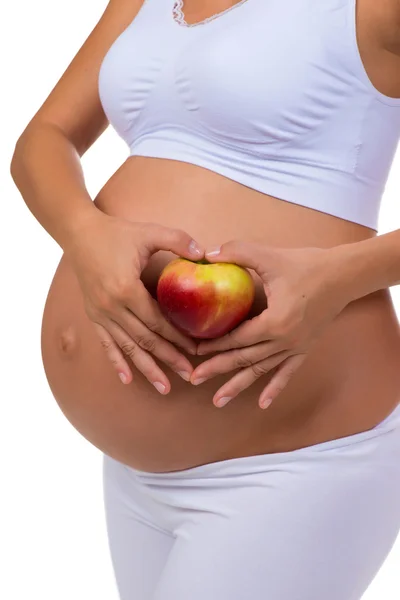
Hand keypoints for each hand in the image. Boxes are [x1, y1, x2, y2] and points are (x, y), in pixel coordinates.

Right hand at [65, 212, 203, 392]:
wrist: (80, 234)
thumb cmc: (116, 233)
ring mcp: (100, 314)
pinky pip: (106, 344)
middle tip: (190, 376)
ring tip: (165, 388)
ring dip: (147, 369)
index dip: (178, 337)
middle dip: (169, 359)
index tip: (197, 350)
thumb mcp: (148, 232)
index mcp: (126, 289)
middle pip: (145, 340)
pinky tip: (127, 379)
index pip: (158, 321)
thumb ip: (177, 240)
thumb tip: (205, 253)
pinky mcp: (93, 315)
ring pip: (127, 348)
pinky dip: (117, 362)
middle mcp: (111, 307)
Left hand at [190, 241, 350, 408]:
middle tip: (194, 379)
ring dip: (239, 385)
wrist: (344, 275)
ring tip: (219, 400)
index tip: (194, 350)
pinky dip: (274, 388)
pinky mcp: (305, 347)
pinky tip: (263, 403)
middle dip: (217, 369)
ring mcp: (296, 347)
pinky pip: (287, 372)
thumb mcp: (269, 256)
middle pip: (245, 359)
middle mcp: (285, 341)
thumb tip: (207, 254)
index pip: (237, 339)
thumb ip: (237, 252)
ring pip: (262, 370)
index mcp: (274, 322)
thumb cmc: (307, 265)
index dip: (214, 345)